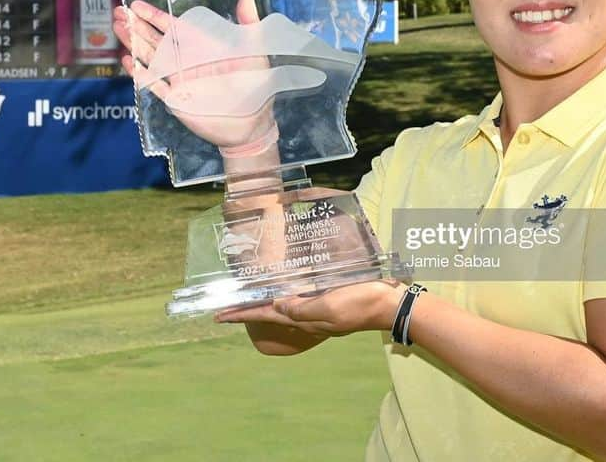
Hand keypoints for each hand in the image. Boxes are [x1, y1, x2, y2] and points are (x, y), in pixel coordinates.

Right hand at [112, 0, 275, 149]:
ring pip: (151, 58)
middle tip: (118, 12)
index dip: (154, 16)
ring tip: (118, 28)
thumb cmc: (256, 86)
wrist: (252, 124)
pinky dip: (141, 74)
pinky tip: (129, 61)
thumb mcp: (255, 52)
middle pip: (156, 40)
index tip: (136, 5)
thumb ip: (248, 25)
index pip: (174, 28)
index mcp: (202, 47)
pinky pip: (155, 85)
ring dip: (134, 44)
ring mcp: (179, 80)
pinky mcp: (176, 99)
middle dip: (137, 26)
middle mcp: (187, 61)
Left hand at [214, 280, 404, 336]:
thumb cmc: (359, 303)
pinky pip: (298, 298)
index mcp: (303, 317)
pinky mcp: (326, 299)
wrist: (387, 304)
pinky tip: (281, 289)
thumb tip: (276, 306)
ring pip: (281, 306)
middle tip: (225, 307)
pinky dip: (283, 295)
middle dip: (246, 310)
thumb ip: (302, 308)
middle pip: (268, 312)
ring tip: (245, 299)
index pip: (264, 315)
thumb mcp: (329, 307)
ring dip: (262, 303)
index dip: (241, 314)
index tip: (218, 315)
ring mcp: (315, 308)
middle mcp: (304, 314)